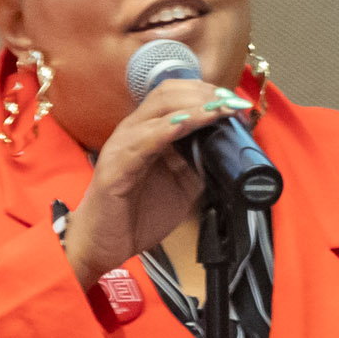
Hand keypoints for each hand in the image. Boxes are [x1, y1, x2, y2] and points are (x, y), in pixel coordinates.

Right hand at [63, 78, 253, 286]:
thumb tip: (226, 153)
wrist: (103, 244)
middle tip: (232, 103)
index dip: (206, 93)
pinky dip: (167, 129)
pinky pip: (143, 141)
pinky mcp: (116, 166)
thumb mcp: (181, 186)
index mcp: (148, 132)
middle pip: (168, 93)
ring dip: (193, 108)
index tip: (235, 102)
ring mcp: (123, 145)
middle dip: (205, 95)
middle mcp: (134, 131)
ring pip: (158, 110)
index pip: (176, 95)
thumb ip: (199, 165)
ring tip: (219, 110)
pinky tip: (186, 125)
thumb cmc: (137, 214)